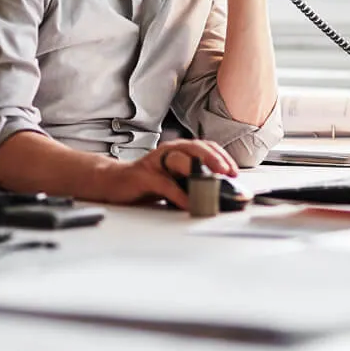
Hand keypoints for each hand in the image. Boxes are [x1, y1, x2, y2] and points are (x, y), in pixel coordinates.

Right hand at [97, 139, 238, 208]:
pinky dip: (179, 194)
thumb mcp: (175, 178)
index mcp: (178, 151)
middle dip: (214, 159)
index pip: (205, 147)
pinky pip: (164, 184)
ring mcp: (155, 163)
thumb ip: (192, 181)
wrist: (115, 182)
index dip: (222, 157)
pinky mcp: (144, 177)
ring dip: (198, 170)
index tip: (234, 172)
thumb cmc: (148, 181)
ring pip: (179, 160)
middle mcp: (168, 152)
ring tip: (212, 182)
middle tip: (227, 173)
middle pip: (195, 148)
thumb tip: (219, 194)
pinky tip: (189, 203)